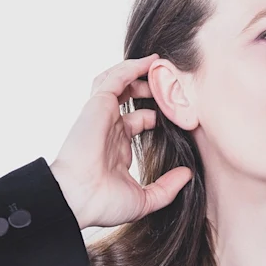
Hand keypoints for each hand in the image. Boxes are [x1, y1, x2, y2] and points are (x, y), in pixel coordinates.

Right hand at [49, 53, 193, 228]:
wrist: (78, 200)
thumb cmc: (103, 203)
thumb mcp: (144, 200)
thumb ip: (167, 188)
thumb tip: (187, 175)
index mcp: (117, 147)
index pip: (139, 121)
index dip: (158, 115)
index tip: (179, 112)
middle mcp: (109, 128)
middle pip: (130, 99)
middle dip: (151, 89)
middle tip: (172, 85)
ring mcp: (102, 115)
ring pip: (120, 83)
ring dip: (140, 72)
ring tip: (161, 65)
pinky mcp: (98, 105)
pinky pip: (114, 78)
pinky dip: (132, 67)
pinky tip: (150, 62)